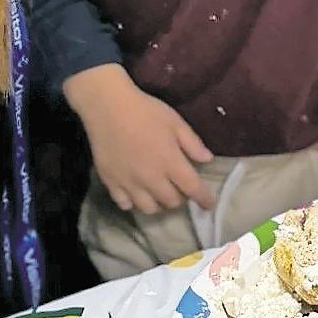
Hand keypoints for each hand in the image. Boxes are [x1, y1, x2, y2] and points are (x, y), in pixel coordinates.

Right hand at [63, 63, 213, 215]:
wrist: (108, 108)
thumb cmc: (146, 111)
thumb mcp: (175, 121)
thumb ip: (193, 143)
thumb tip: (208, 160)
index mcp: (170, 162)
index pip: (192, 188)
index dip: (203, 199)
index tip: (209, 204)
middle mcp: (151, 179)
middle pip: (171, 202)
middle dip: (180, 198)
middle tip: (179, 187)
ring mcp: (129, 184)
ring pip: (148, 209)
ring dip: (158, 203)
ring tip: (159, 192)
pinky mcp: (111, 183)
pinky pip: (124, 204)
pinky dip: (133, 203)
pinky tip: (135, 192)